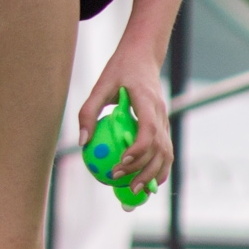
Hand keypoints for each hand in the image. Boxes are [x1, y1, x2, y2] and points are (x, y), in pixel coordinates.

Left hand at [77, 52, 171, 194]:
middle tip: (124, 185)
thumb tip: (82, 142)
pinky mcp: (164, 125)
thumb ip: (88, 111)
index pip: (148, 131)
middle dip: (145, 171)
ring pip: (167, 153)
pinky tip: (146, 182)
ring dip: (154, 175)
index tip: (121, 163)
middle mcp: (161, 113)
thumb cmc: (118, 70)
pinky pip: (165, 151)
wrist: (142, 56)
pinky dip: (159, 168)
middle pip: (160, 149)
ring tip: (137, 192)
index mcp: (147, 102)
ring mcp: (165, 120)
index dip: (138, 150)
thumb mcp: (99, 85)